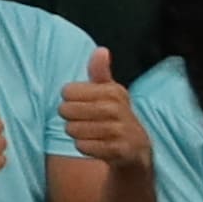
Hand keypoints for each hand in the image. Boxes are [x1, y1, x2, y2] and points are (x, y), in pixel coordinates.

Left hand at [54, 45, 144, 171]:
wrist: (136, 150)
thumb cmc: (114, 116)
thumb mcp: (109, 92)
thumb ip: (100, 72)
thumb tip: (101, 50)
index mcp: (113, 91)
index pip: (67, 91)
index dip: (69, 99)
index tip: (82, 103)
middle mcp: (118, 109)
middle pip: (66, 110)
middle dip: (69, 118)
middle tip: (84, 121)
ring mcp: (120, 131)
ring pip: (73, 130)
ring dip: (76, 134)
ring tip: (91, 133)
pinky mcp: (119, 151)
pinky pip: (83, 146)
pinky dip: (84, 147)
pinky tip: (96, 145)